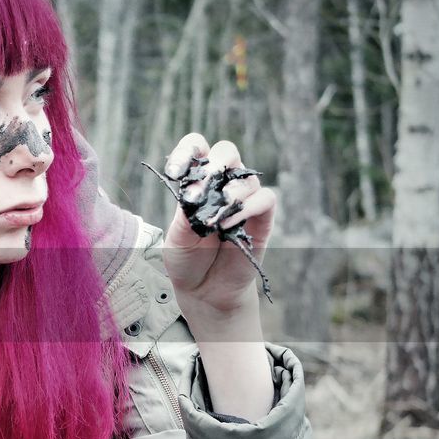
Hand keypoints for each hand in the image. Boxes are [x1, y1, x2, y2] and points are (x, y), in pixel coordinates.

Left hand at [160, 133, 275, 319]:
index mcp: (198, 180)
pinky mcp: (262, 218)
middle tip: (201, 188)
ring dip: (229, 194)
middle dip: (214, 164)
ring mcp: (244, 199)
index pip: (197, 148)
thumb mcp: (177, 237)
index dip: (186, 152)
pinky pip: (265, 199)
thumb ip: (186, 215)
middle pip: (227, 151)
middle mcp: (223, 183)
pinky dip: (248, 207)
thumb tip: (196, 195)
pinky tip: (228, 224)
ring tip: (213, 219)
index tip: (174, 172)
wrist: (204, 290)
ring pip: (246, 178)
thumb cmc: (187, 259)